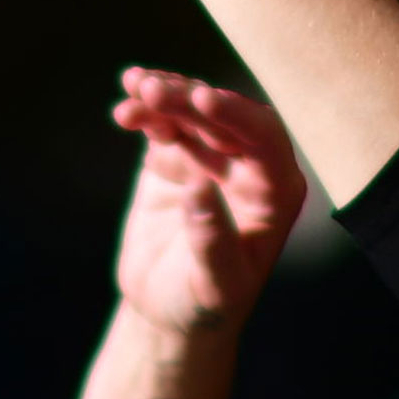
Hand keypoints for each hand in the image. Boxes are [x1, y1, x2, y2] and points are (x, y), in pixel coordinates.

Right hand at [108, 68, 307, 337]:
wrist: (165, 309)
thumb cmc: (205, 305)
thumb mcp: (216, 285)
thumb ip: (212, 242)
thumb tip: (200, 190)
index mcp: (275, 193)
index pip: (264, 139)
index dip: (237, 115)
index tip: (202, 100)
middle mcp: (248, 166)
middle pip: (223, 116)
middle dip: (189, 97)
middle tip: (153, 91)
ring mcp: (209, 158)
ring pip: (190, 111)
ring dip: (164, 94)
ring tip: (134, 89)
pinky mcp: (174, 158)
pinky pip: (161, 122)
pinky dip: (143, 110)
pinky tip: (124, 108)